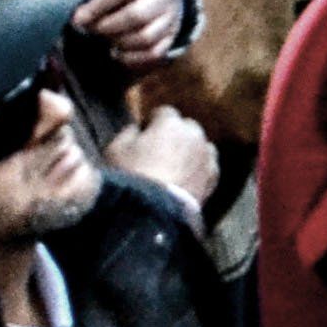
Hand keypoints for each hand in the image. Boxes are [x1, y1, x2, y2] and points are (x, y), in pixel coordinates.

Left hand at [72, 0, 187, 66]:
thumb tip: (87, 4)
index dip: (97, 7)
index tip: (77, 19)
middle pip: (137, 16)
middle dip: (106, 27)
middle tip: (90, 29)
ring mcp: (172, 17)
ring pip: (145, 38)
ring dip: (117, 42)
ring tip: (104, 38)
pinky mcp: (172, 37)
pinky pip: (153, 54)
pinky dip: (130, 58)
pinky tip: (117, 51)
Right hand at [101, 108, 215, 211]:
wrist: (150, 213)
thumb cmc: (129, 177)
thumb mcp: (114, 150)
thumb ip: (128, 132)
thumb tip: (138, 129)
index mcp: (171, 124)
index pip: (163, 112)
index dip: (151, 123)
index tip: (142, 135)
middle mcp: (195, 135)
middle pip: (185, 127)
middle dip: (173, 135)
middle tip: (156, 153)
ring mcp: (206, 156)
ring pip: (199, 146)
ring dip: (188, 151)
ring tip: (171, 168)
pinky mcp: (212, 178)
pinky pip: (206, 167)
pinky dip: (197, 169)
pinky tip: (184, 180)